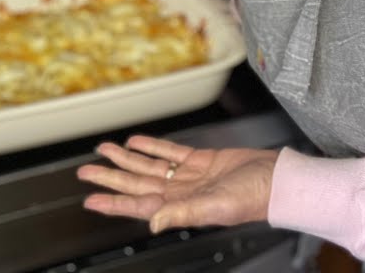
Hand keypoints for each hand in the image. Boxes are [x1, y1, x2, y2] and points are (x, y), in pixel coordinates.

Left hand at [76, 135, 279, 233]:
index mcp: (180, 206)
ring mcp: (188, 176)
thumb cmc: (254, 198)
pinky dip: (152, 147)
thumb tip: (152, 222)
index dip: (113, 203)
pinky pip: (170, 153)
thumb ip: (181, 213)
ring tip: (105, 149)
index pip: (137, 205)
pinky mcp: (201, 160)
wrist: (278, 179)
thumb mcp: (215, 208)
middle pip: (136, 183)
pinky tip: (137, 142)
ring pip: (148, 166)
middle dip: (110, 176)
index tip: (90, 199)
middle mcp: (180, 192)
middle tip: (86, 171)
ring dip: (126, 158)